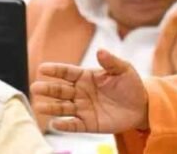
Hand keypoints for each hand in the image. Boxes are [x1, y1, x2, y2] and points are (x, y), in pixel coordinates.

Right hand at [31, 49, 148, 132]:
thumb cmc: (130, 85)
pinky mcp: (87, 124)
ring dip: (51, 107)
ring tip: (39, 106)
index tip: (42, 68)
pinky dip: (64, 125)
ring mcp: (82, 109)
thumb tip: (100, 50)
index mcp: (86, 77)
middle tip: (35, 88)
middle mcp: (80, 93)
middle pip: (61, 90)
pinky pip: (73, 125)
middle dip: (48, 89)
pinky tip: (55, 124)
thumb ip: (111, 62)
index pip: (68, 73)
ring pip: (63, 108)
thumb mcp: (124, 70)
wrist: (141, 106)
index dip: (55, 70)